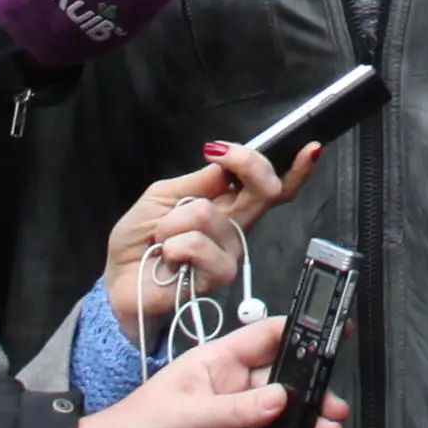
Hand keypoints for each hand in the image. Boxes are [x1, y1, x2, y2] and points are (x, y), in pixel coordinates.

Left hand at [73, 314, 344, 427]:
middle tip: (334, 402)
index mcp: (217, 364)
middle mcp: (230, 394)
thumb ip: (235, 409)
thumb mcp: (184, 412)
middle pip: (283, 384)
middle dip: (312, 390)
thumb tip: (280, 398)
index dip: (301, 333)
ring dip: (305, 425)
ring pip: (281, 423)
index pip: (267, 340)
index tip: (335, 331)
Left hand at [105, 139, 320, 344]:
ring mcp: (230, 253)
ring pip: (210, 214)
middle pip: (267, 191)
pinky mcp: (218, 277)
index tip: (306, 147)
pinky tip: (167, 258)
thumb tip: (224, 163)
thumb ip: (197, 181)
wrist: (120, 280)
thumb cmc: (140, 241)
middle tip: (219, 155)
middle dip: (248, 164)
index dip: (294, 168)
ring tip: (161, 238)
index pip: (271, 186)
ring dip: (173, 220)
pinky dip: (173, 244)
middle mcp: (235, 227)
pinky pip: (198, 244)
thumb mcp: (162, 196)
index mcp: (226, 205)